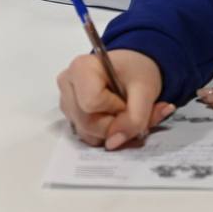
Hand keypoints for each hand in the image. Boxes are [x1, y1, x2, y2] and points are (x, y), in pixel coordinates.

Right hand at [57, 50, 174, 149]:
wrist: (132, 68)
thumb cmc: (135, 71)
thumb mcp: (146, 89)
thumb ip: (135, 117)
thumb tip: (113, 143)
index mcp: (81, 68)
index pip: (91, 103)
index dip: (114, 108)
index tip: (126, 100)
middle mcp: (67, 85)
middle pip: (87, 122)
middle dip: (114, 124)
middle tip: (130, 110)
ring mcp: (66, 102)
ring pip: (87, 133)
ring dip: (111, 132)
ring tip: (126, 115)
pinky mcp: (71, 115)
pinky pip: (87, 135)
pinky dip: (106, 134)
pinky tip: (116, 119)